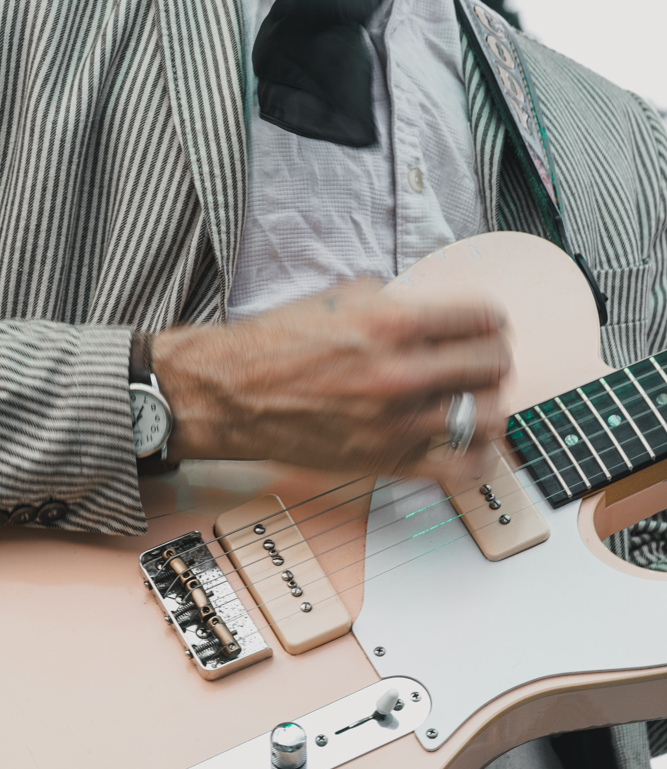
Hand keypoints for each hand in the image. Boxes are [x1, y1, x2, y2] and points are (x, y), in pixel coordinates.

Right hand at [152, 279, 509, 480]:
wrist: (234, 393)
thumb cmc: (279, 345)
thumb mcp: (344, 298)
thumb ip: (401, 304)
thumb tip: (442, 314)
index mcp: (394, 323)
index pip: (484, 319)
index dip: (491, 321)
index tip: (487, 327)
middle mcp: (402, 374)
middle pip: (494, 365)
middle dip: (494, 359)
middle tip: (484, 361)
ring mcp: (398, 423)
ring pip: (488, 416)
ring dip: (489, 404)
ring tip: (476, 400)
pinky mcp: (387, 461)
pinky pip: (459, 470)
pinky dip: (478, 460)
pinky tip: (472, 445)